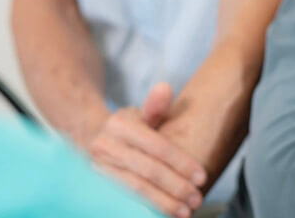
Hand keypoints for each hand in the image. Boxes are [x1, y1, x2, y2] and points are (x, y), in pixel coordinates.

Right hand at [89, 83, 206, 217]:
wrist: (92, 142)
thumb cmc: (128, 130)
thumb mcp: (141, 115)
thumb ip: (155, 106)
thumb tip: (165, 88)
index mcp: (119, 124)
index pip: (156, 146)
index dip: (181, 162)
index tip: (202, 177)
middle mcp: (105, 146)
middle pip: (147, 170)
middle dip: (176, 187)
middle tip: (197, 199)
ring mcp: (97, 168)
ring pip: (134, 189)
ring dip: (162, 203)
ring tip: (185, 212)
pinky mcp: (96, 186)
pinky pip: (123, 201)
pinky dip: (144, 209)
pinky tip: (163, 215)